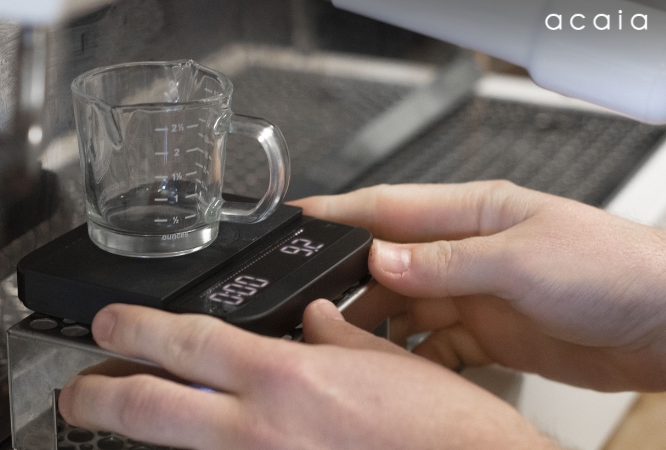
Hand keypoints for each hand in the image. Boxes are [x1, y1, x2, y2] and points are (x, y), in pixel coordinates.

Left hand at [59, 301, 554, 448]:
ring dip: (145, 434)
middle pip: (154, 409)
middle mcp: (266, 431)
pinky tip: (196, 445)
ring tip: (121, 420)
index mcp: (291, 379)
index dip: (137, 329)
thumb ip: (338, 339)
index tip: (109, 325)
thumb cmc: (449, 432)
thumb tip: (313, 325)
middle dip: (100, 398)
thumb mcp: (390, 363)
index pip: (190, 342)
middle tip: (75, 393)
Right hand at [292, 181, 665, 390]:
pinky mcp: (488, 333)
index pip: (391, 208)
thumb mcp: (523, 259)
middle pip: (390, 265)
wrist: (665, 323)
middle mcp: (468, 251)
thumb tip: (382, 260)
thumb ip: (448, 261)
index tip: (298, 222)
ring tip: (348, 342)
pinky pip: (435, 346)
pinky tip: (399, 370)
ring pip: (406, 308)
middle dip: (351, 282)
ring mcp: (476, 294)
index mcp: (474, 213)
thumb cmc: (613, 268)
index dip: (340, 214)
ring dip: (379, 325)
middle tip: (314, 305)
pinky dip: (414, 358)